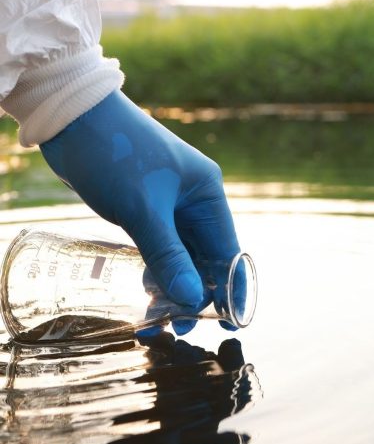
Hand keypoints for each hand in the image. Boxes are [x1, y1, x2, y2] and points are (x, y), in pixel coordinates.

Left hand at [40, 90, 239, 333]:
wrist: (72, 118)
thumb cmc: (114, 154)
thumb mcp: (143, 210)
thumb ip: (169, 256)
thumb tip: (193, 300)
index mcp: (207, 194)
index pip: (228, 250)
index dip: (230, 287)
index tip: (229, 322)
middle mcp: (194, 201)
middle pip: (204, 257)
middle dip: (195, 292)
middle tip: (179, 325)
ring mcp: (170, 206)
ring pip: (180, 256)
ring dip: (172, 285)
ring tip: (158, 316)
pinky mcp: (146, 210)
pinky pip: (159, 248)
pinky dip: (155, 270)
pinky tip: (146, 292)